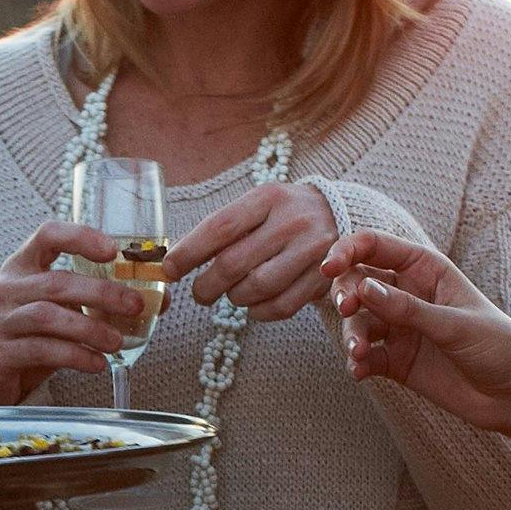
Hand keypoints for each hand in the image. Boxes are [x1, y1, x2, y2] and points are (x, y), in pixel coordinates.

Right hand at [0, 220, 150, 401]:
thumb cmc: (26, 335)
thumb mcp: (58, 310)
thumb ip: (96, 302)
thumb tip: (158, 299)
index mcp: (21, 267)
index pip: (47, 236)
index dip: (80, 237)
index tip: (112, 250)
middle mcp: (6, 289)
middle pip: (56, 282)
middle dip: (101, 292)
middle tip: (134, 305)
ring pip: (48, 316)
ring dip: (89, 328)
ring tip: (116, 341)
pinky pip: (41, 350)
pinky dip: (74, 356)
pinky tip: (95, 363)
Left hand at [170, 181, 337, 319]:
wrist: (340, 214)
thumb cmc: (282, 214)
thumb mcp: (256, 206)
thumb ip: (221, 229)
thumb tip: (174, 259)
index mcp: (268, 197)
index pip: (219, 227)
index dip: (189, 252)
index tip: (170, 269)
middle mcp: (292, 221)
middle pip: (233, 264)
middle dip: (206, 286)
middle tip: (200, 293)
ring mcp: (312, 250)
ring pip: (256, 288)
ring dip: (234, 298)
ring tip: (232, 293)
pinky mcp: (323, 278)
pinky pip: (281, 306)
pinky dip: (259, 312)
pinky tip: (253, 305)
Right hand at [327, 229, 510, 447]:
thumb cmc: (498, 348)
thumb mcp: (456, 325)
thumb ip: (409, 309)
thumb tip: (364, 288)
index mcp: (426, 269)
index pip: (375, 247)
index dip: (347, 251)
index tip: (329, 268)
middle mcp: (407, 294)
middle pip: (358, 281)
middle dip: (346, 293)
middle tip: (348, 309)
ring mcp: (400, 328)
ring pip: (358, 321)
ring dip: (351, 333)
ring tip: (358, 352)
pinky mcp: (395, 360)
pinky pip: (365, 355)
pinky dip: (357, 361)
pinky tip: (359, 370)